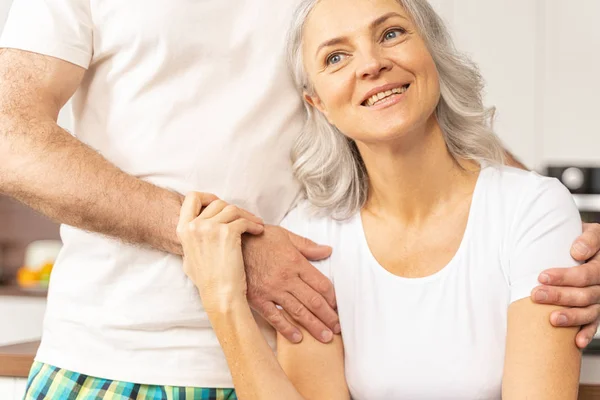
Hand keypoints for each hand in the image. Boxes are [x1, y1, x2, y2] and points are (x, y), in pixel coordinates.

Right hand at [176, 192, 264, 311]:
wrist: (220, 295)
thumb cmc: (208, 281)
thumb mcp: (190, 257)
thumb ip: (193, 239)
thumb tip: (196, 227)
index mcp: (183, 229)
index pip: (192, 198)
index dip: (208, 197)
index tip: (220, 204)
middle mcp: (195, 225)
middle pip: (218, 203)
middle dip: (234, 210)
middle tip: (245, 218)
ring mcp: (210, 228)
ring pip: (233, 209)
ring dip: (247, 216)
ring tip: (256, 224)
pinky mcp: (228, 233)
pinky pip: (244, 220)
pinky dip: (254, 224)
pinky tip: (259, 231)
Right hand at [243, 226, 339, 343]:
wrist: (229, 244)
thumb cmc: (258, 238)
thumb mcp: (284, 235)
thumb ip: (307, 245)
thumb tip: (327, 250)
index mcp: (295, 262)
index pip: (321, 284)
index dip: (332, 298)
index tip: (337, 307)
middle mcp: (286, 278)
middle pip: (314, 301)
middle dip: (328, 317)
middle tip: (337, 328)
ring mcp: (272, 290)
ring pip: (298, 312)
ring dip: (314, 326)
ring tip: (325, 337)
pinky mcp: (257, 299)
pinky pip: (275, 318)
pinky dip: (287, 329)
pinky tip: (298, 338)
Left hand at [531, 223, 599, 347]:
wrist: (589, 248)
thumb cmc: (584, 239)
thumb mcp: (590, 232)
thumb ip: (588, 239)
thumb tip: (577, 252)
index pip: (586, 274)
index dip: (565, 277)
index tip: (542, 276)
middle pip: (585, 294)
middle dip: (559, 296)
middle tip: (536, 295)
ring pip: (590, 311)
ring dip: (571, 317)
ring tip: (551, 319)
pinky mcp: (596, 310)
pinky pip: (594, 324)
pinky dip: (586, 333)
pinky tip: (577, 342)